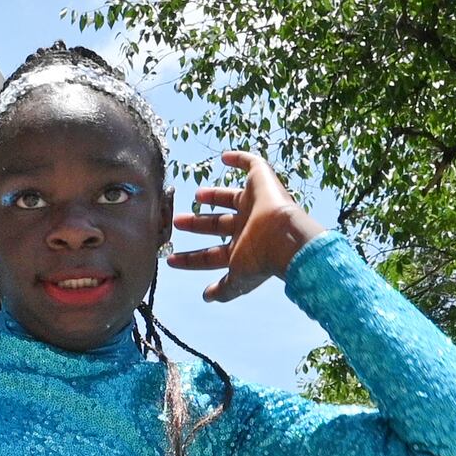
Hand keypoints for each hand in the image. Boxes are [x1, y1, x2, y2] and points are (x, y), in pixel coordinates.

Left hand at [166, 151, 318, 302]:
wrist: (284, 236)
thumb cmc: (261, 259)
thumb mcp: (239, 278)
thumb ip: (224, 288)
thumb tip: (207, 298)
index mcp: (242, 249)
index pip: (212, 254)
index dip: (192, 259)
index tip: (172, 260)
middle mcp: (249, 226)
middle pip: (218, 224)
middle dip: (197, 225)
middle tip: (177, 222)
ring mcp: (256, 203)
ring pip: (230, 198)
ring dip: (213, 196)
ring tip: (196, 195)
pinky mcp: (264, 181)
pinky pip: (252, 165)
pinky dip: (240, 159)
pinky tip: (225, 157)